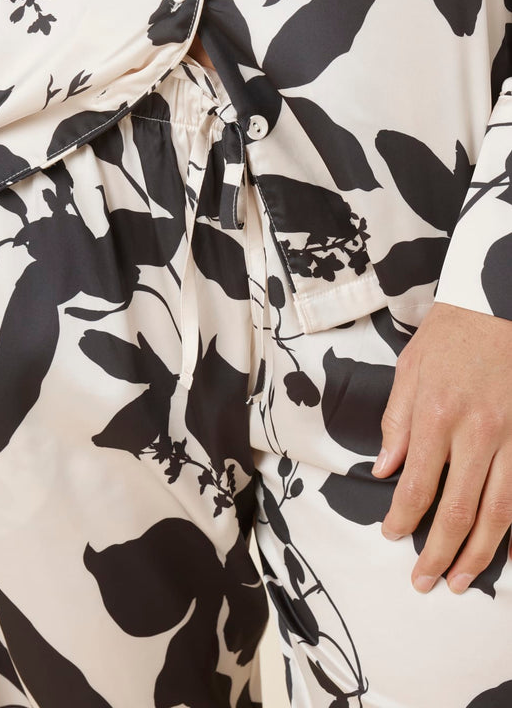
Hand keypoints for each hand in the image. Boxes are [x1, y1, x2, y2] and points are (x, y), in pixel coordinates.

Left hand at [372, 301, 511, 594]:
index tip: (391, 536)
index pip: (416, 486)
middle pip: (458, 510)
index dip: (402, 520)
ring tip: (462, 580)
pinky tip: (505, 549)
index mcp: (437, 415)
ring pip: (500, 512)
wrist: (502, 303)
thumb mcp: (410, 369)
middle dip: (438, 553)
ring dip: (480, 553)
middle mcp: (478, 433)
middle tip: (425, 581)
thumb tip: (385, 470)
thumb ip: (397, 424)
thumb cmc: (452, 333)